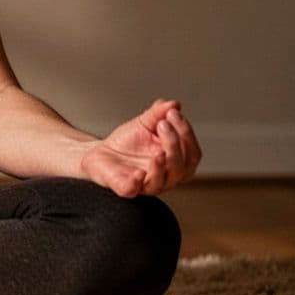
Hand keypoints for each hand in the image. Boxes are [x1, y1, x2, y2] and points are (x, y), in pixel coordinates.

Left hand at [79, 99, 201, 197]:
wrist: (103, 152)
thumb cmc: (129, 141)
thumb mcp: (145, 122)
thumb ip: (159, 113)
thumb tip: (174, 104)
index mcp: (176, 161)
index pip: (192, 152)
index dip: (186, 133)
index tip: (172, 113)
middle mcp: (166, 176)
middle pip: (182, 168)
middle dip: (175, 144)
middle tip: (163, 124)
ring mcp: (146, 185)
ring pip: (163, 182)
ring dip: (162, 165)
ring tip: (157, 150)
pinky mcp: (126, 188)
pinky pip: (133, 190)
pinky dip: (137, 182)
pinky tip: (138, 173)